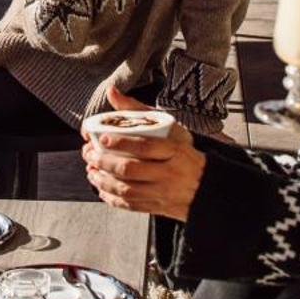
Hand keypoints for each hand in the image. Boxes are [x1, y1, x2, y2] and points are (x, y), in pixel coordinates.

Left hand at [81, 86, 204, 219]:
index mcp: (175, 151)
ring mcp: (164, 192)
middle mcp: (170, 173)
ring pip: (128, 190)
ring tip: (92, 172)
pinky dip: (113, 199)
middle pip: (131, 169)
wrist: (209, 186)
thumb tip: (112, 92)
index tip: (103, 138)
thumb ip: (139, 110)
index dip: (122, 143)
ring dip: (104, 182)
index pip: (146, 146)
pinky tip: (103, 190)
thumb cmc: (184, 154)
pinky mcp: (160, 207)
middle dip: (104, 163)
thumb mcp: (169, 128)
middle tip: (90, 155)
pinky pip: (132, 206)